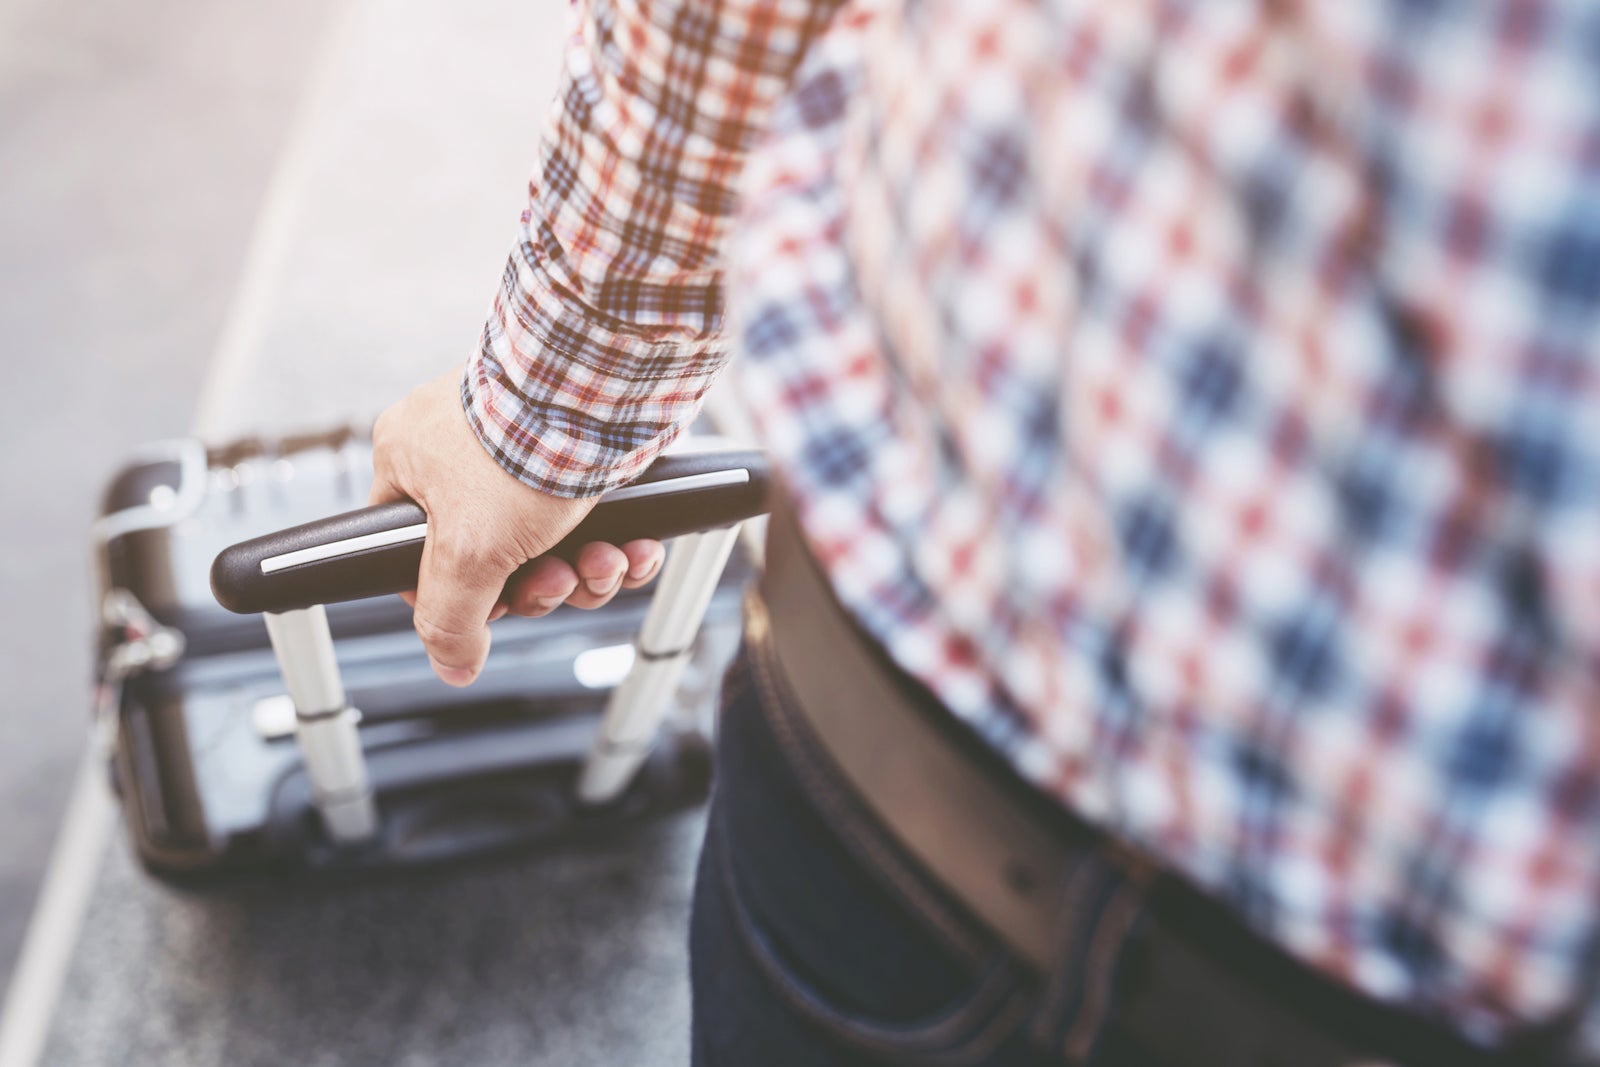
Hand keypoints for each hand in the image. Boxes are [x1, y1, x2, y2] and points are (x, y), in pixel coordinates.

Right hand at [369, 371, 665, 686]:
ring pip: (552, 543)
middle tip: (562, 580)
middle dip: (543, 584)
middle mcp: (463, 450)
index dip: (466, 595)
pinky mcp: (581, 449)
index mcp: (412, 461)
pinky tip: (637, 550)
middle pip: (496, 558)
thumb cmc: (524, 443)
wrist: (607, 384)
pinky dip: (619, 544)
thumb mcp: (467, 551)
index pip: (418, 555)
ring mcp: (525, 447)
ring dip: (586, 570)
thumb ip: (449, 616)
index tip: (498, 605)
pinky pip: (594, 518)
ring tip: (607, 562)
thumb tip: (451, 663)